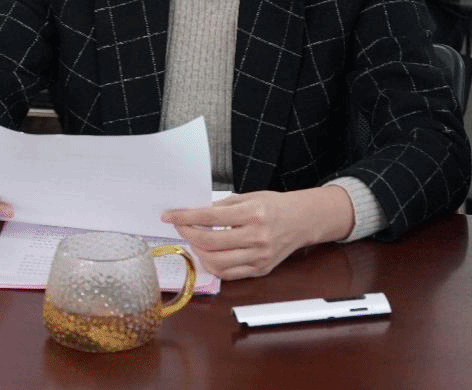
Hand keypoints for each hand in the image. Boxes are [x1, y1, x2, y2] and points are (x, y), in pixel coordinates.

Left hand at [160, 186, 354, 279]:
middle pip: (210, 242)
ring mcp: (259, 257)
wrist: (302, 221)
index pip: (210, 217)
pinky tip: (208, 253)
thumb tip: (195, 214)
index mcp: (253, 213)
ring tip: (194, 240)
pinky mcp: (260, 270)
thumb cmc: (275, 206)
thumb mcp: (250, 197)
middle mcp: (257, 237)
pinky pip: (229, 274)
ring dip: (198, 251)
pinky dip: (213, 265)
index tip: (169, 215)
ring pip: (217, 263)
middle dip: (188, 234)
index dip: (185, 217)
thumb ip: (223, 207)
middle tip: (180, 226)